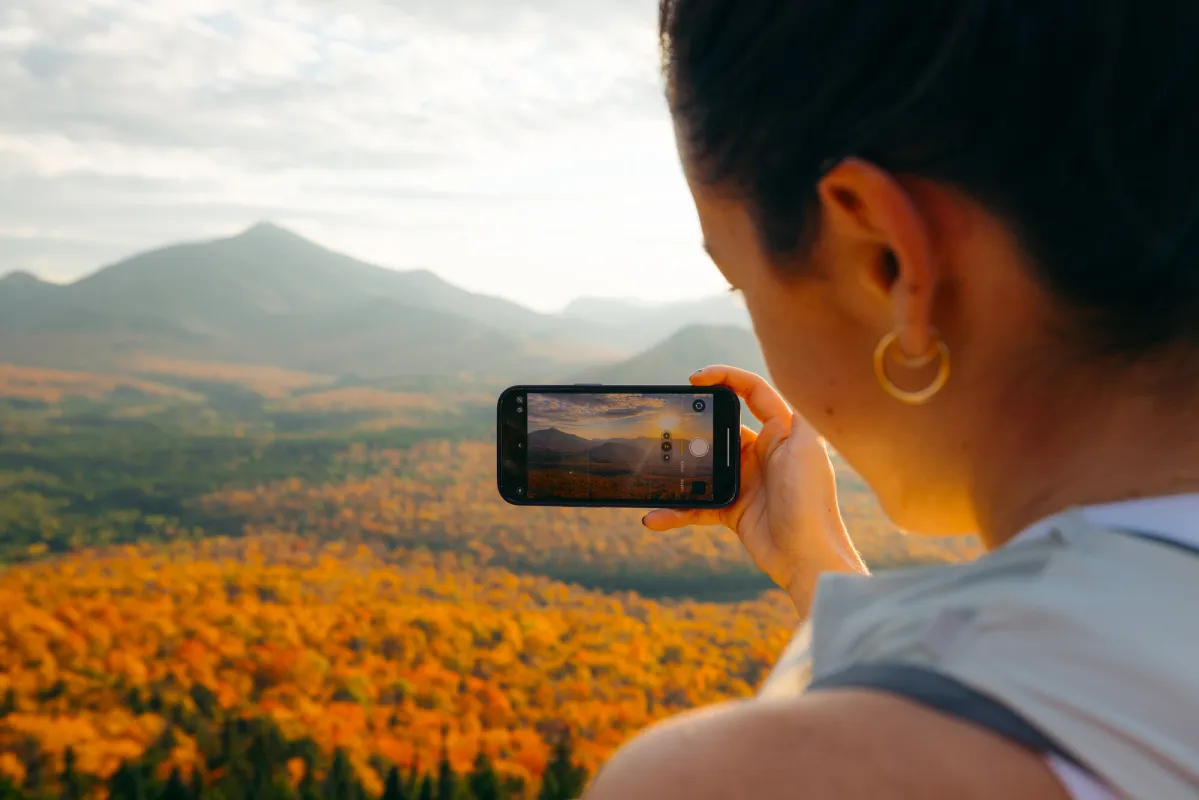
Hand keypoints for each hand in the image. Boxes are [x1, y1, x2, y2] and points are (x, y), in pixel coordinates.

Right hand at [644, 366, 866, 614]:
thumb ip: (798, 412)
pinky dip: (676, 511)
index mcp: (781, 431)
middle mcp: (763, 452)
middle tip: (667, 421)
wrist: (808, 558)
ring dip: (677, 469)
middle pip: (720, 426)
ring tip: (652, 467)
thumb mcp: (808, 448)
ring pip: (704, 466)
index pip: (752, 391)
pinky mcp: (733, 509)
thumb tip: (792, 378)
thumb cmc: (811, 501)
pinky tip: (656, 516)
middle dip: (693, 422)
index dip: (725, 377)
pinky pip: (698, 504)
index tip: (695, 379)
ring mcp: (746, 481)